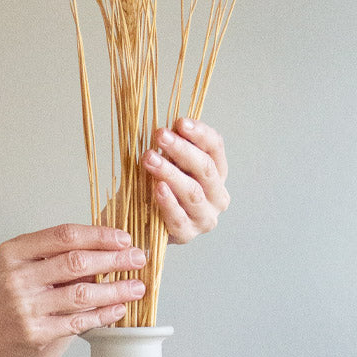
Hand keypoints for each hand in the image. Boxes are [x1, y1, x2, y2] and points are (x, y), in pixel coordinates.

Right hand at [0, 225, 145, 356]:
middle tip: (138, 258)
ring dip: (115, 289)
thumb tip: (103, 248)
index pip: (64, 235)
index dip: (99, 235)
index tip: (123, 238)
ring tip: (137, 286)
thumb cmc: (0, 295)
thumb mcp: (16, 264)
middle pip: (77, 262)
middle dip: (114, 259)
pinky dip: (103, 315)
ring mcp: (26, 307)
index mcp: (14, 251)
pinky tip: (119, 309)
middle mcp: (18, 277)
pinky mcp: (35, 335)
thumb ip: (51, 254)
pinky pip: (78, 322)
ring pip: (82, 294)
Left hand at [142, 118, 229, 243]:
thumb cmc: (155, 184)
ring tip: (150, 158)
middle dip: (181, 149)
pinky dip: (168, 202)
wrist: (138, 218)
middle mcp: (218, 196)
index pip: (215, 147)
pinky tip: (158, 188)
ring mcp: (204, 218)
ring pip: (192, 192)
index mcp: (217, 172)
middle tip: (160, 135)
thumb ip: (171, 147)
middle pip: (205, 168)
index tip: (179, 121)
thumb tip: (170, 126)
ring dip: (170, 172)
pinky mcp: (187, 235)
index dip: (199, 133)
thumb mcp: (166, 161)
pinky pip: (178, 218)